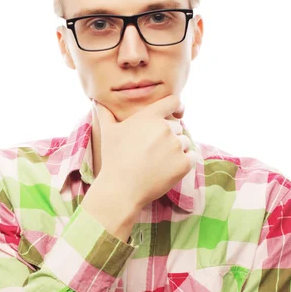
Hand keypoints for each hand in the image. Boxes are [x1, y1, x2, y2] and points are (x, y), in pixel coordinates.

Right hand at [92, 95, 196, 209]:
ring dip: (177, 150)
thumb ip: (105, 114)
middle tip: (155, 152)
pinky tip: (170, 169)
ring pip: (185, 142)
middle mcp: (165, 128)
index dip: (178, 107)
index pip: (173, 102)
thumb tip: (98, 102)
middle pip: (178, 127)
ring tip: (159, 162)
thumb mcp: (108, 133)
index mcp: (150, 117)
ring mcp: (176, 146)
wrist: (121, 189)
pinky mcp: (184, 163)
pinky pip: (192, 157)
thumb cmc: (114, 159)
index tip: (179, 114)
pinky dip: (185, 162)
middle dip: (170, 136)